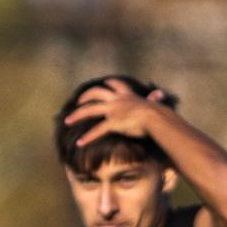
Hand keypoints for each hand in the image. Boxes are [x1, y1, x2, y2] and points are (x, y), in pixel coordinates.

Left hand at [61, 77, 176, 151]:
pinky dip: (88, 137)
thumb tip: (159, 93)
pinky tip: (80, 143)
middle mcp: (117, 100)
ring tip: (67, 121)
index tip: (102, 83)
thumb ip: (154, 99)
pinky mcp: (113, 122)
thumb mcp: (154, 103)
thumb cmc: (159, 113)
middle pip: (95, 93)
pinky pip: (97, 130)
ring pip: (89, 110)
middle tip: (77, 102)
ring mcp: (113, 110)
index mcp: (127, 95)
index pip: (115, 85)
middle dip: (84, 97)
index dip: (108, 84)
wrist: (157, 118)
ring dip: (76, 115)